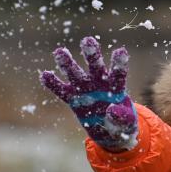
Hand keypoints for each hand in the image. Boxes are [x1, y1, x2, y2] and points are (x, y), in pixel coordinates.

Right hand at [40, 36, 137, 151]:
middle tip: (88, 41)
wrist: (110, 131)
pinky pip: (62, 91)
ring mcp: (85, 89)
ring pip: (76, 74)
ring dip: (67, 63)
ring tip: (59, 52)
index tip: (120, 52)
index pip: (118, 73)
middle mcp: (99, 83)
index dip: (119, 63)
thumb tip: (110, 111)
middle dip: (92, 54)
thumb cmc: (122, 124)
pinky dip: (53, 84)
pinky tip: (45, 75)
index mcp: (116, 86)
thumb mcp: (126, 124)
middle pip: (96, 66)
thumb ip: (121, 117)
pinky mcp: (73, 99)